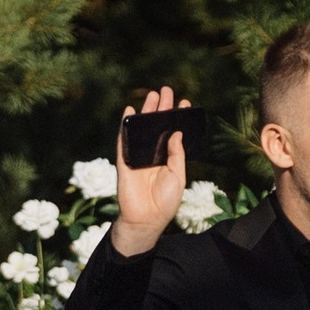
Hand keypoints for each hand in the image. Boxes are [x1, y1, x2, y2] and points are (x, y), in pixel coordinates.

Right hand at [110, 86, 190, 257]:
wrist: (146, 219)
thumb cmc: (165, 201)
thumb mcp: (177, 176)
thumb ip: (176, 154)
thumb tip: (176, 131)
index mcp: (167, 158)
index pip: (172, 133)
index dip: (178, 119)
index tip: (185, 104)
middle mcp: (152, 154)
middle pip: (157, 126)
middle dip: (162, 108)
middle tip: (167, 90)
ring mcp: (138, 156)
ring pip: (142, 128)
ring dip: (146, 111)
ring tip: (153, 94)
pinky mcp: (124, 160)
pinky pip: (124, 139)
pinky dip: (125, 125)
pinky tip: (129, 111)